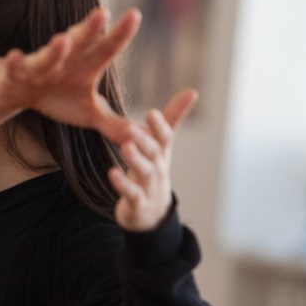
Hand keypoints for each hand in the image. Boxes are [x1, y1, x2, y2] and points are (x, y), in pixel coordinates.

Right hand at [0, 7, 140, 144]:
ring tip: (63, 41)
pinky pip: (16, 68)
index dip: (121, 33)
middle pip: (79, 41)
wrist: (17, 92)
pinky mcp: (15, 75)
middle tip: (102, 13)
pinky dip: (15, 63)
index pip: (107, 48)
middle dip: (89, 28)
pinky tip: (14, 56)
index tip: (135, 14)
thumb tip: (139, 137)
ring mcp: (39, 66)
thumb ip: (113, 124)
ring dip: (54, 50)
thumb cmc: (57, 96)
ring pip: (48, 56)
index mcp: (86, 65)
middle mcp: (65, 59)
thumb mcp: (88, 114)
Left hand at [109, 88, 197, 231]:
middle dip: (145, 141)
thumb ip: (171, 119)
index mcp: (162, 153)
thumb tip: (193, 90)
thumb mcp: (162, 146)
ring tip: (125, 147)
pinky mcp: (138, 204)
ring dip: (136, 160)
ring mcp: (149, 187)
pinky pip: (132, 194)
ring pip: (145, 173)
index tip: (151, 112)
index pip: (165, 138)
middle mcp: (158, 169)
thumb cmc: (154, 171)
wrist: (151, 215)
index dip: (159, 126)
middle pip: (155, 154)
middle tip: (132, 129)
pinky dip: (123, 184)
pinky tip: (112, 173)